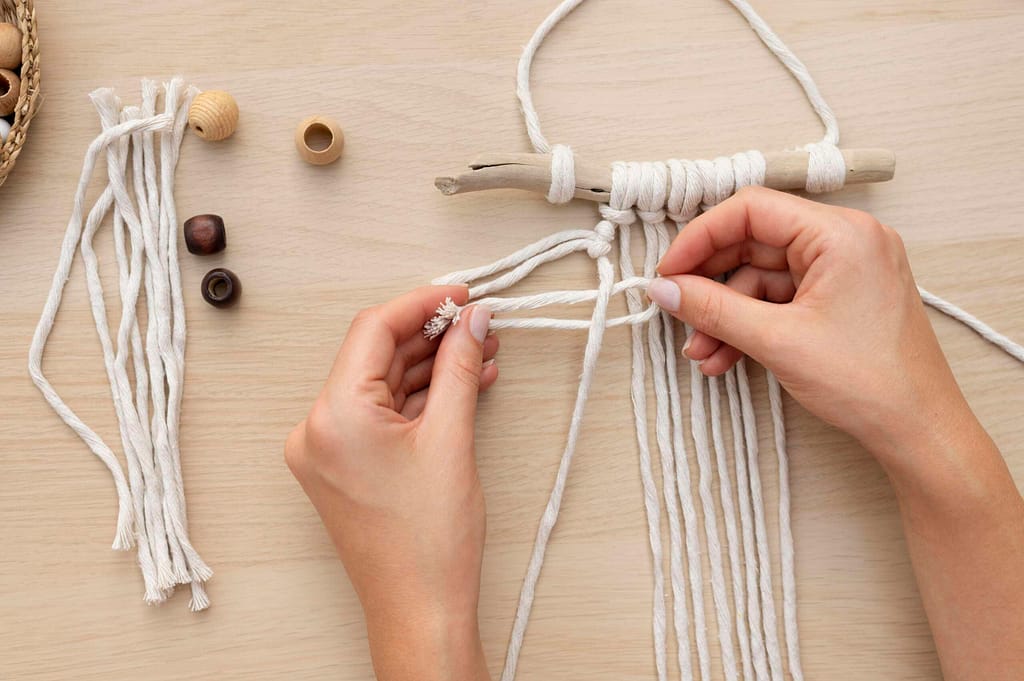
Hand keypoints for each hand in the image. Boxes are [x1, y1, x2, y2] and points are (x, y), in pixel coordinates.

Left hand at [285, 286, 497, 680]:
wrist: (419, 610)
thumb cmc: (428, 542)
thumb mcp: (451, 439)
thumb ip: (460, 367)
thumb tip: (472, 321)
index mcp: (333, 415)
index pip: (374, 330)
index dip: (422, 303)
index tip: (462, 293)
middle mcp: (317, 428)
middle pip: (376, 354)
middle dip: (432, 336)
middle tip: (479, 323)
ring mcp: (327, 448)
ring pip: (381, 383)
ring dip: (429, 366)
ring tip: (481, 352)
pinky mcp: (343, 464)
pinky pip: (380, 413)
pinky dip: (418, 397)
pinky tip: (461, 384)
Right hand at [648, 187, 1023, 680]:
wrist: (922, 441)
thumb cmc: (872, 389)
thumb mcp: (776, 341)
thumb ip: (712, 308)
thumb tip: (662, 289)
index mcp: (842, 235)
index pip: (749, 208)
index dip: (696, 238)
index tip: (664, 273)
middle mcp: (847, 246)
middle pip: (752, 243)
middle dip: (708, 282)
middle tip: (673, 312)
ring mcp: (842, 278)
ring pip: (761, 279)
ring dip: (723, 313)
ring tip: (699, 351)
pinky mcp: (836, 308)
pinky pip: (776, 304)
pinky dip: (746, 328)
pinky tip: (722, 358)